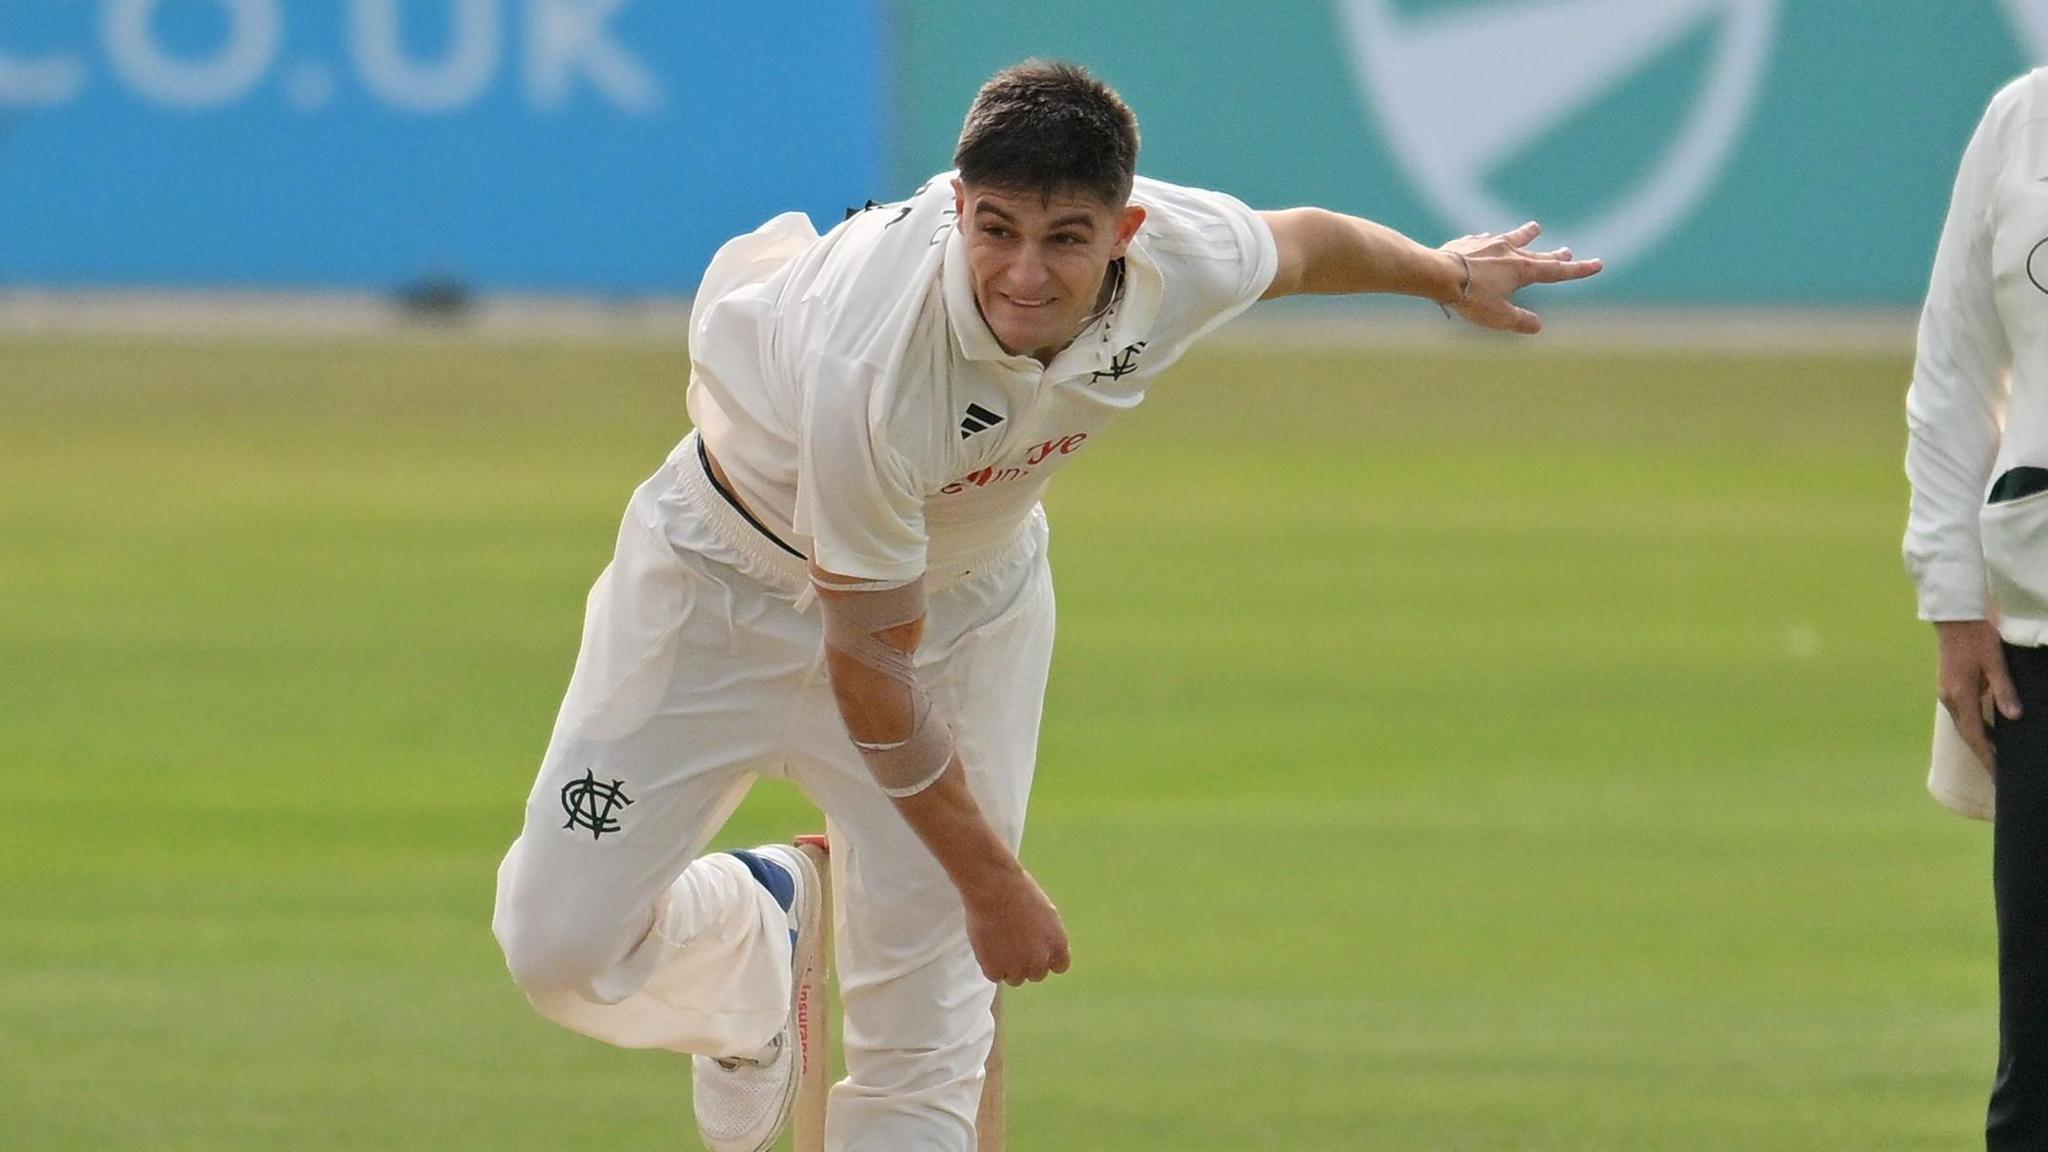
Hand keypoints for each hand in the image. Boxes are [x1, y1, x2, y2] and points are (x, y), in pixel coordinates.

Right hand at [963, 868, 1070, 985]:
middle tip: (1011, 941)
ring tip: (998, 940)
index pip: (1059, 966)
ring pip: (1015, 978)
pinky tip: (987, 942)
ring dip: (1007, 964)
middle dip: (1026, 962)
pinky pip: (994, 975)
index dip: (1046, 958)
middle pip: (1036, 974)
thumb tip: (1044, 952)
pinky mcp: (995, 969)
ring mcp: (1018, 968)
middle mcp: (1041, 960)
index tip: (1034, 949)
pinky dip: (989, 963)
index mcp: (1058, 945)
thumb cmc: (1018, 892)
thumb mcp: (1046, 913)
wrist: (995, 888)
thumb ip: (1048, 937)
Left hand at [1440, 221, 1603, 333]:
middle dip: (1555, 255)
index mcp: (1522, 270)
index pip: (1557, 271)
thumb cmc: (1470, 297)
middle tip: (1568, 251)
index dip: (1579, 270)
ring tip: (1536, 228)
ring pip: (1513, 237)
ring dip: (1526, 234)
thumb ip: (1521, 321)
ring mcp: (1489, 244)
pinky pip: (1483, 240)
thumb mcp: (1499, 317)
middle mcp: (1509, 252)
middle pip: (1538, 254)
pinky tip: (1485, 237)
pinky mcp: (1468, 242)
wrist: (1437, 273)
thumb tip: (1537, 325)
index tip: (1598, 264)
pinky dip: (1489, 240)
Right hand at [1936, 619, 2021, 771]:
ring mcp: (1946, 693)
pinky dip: (1973, 728)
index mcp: (1961, 695)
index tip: (1997, 773)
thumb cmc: (1977, 639)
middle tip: (1997, 773)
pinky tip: (1986, 731)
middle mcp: (1950, 699)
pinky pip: (1961, 715)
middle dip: (1982, 754)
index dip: (1987, 755)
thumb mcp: (1996, 664)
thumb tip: (2014, 717)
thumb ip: (2004, 691)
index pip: (1976, 734)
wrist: (1955, 619)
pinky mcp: (1948, 687)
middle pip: (1967, 734)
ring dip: (1978, 742)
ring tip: (1994, 757)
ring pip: (1963, 725)